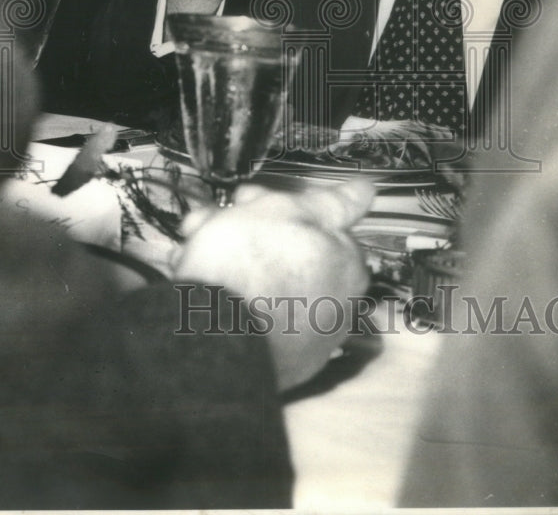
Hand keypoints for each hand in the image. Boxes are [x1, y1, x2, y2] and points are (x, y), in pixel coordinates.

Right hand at [171, 178, 373, 390]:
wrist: (212, 339)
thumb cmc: (250, 262)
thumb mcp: (288, 210)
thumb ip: (332, 202)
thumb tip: (368, 190)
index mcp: (347, 264)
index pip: (319, 223)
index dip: (279, 206)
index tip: (245, 200)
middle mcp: (338, 305)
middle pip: (291, 254)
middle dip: (248, 233)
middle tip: (210, 224)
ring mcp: (309, 340)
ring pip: (267, 285)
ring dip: (231, 263)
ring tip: (189, 253)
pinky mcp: (279, 367)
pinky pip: (257, 321)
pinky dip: (234, 303)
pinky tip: (199, 290)